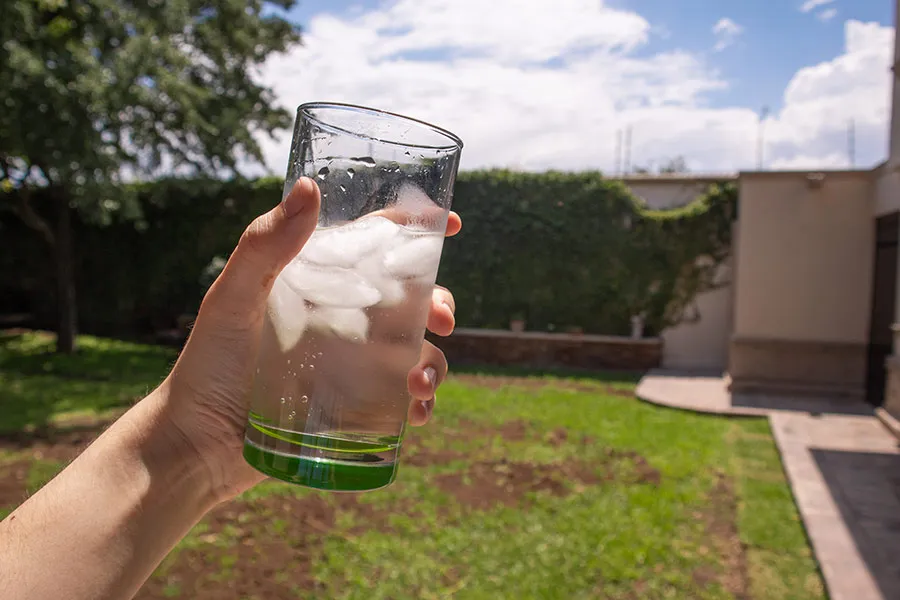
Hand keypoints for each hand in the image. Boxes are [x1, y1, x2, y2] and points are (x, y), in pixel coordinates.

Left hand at [160, 177, 459, 501]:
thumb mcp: (233, 300)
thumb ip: (264, 246)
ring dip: (434, 362)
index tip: (451, 223)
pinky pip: (402, 400)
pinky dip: (421, 404)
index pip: (374, 245)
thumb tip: (308, 187)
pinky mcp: (356, 408)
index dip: (415, 230)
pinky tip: (416, 413)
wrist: (198, 444)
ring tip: (419, 384)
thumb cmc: (208, 364)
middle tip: (441, 317)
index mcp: (318, 284)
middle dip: (439, 302)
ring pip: (416, 352)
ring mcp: (352, 366)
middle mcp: (342, 320)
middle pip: (410, 300)